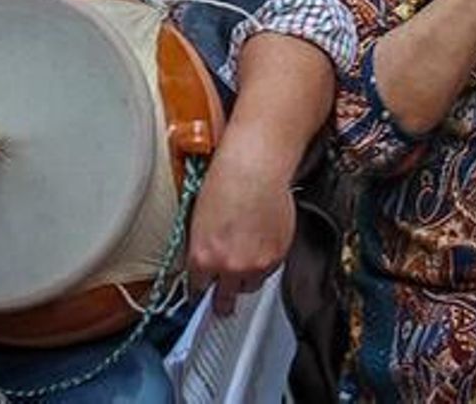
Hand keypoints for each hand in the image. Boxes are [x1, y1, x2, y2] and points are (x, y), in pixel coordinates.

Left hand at [185, 146, 294, 316]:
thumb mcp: (198, 221)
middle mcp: (228, 267)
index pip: (198, 290)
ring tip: (244, 261)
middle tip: (222, 306)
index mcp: (202, 258)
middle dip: (222, 302)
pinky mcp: (277, 257)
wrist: (254, 169)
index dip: (199, 293)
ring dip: (246, 279)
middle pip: (225, 299)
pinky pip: (269, 271)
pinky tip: (260, 244)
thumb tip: (206, 266)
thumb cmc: (224, 184)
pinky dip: (265, 263)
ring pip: (250, 286)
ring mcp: (255, 265)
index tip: (201, 296)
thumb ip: (203, 251)